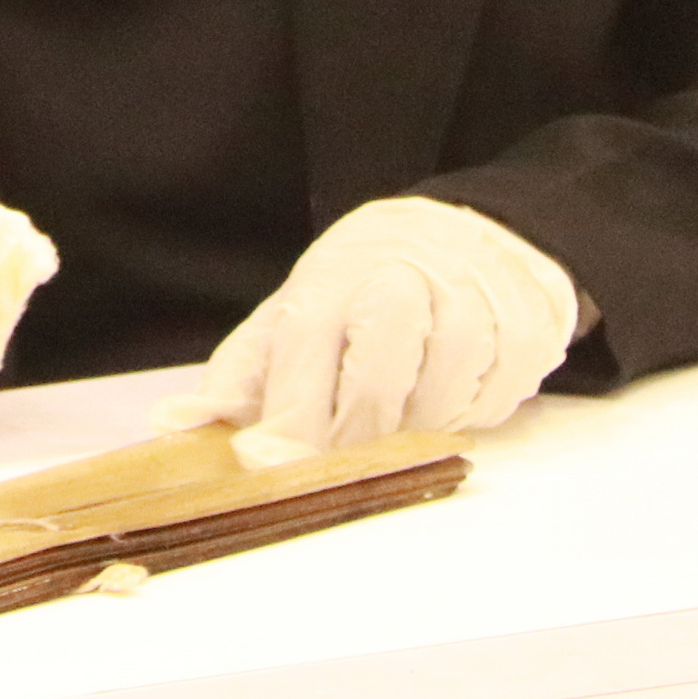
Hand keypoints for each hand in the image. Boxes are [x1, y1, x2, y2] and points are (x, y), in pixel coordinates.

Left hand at [152, 195, 578, 456]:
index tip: (267, 464)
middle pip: (375, 388)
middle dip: (353, 437)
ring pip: (437, 405)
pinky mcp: (524, 330)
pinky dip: (465, 415)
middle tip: (342, 453)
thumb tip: (173, 424)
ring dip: (413, 427)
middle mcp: (402, 283)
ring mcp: (471, 304)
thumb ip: (240, 375)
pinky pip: (489, 406)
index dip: (286, 422)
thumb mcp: (292, 314)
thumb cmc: (365, 285)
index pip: (304, 356)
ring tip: (401, 403)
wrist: (469, 234)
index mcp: (332, 279)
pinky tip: (449, 387)